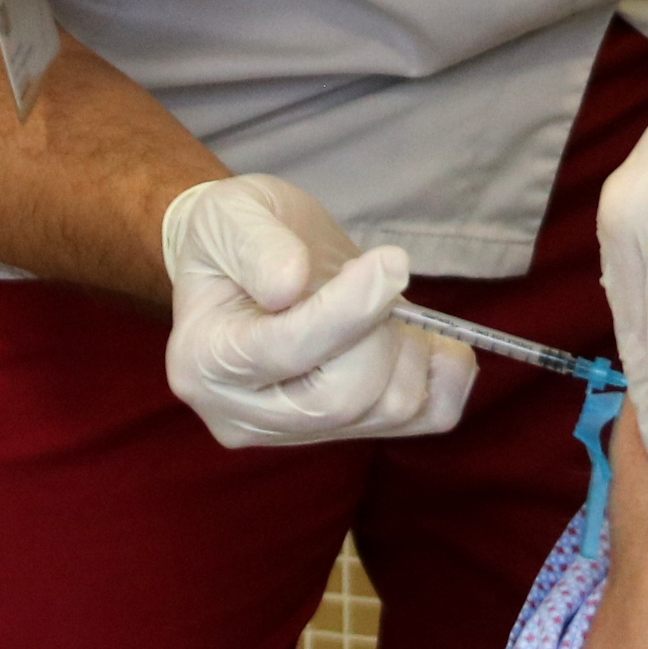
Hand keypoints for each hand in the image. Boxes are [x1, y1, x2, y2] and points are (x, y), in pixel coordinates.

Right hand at [163, 175, 479, 450]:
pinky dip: (445, 373)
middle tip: (380, 272)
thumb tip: (289, 285)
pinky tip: (427, 333)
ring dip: (410, 345)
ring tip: (387, 299)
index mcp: (202, 361)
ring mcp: (298, 433)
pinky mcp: (349, 432)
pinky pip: (426, 417)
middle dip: (379, 329)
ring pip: (389, 410)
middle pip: (340, 397)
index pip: (284, 351)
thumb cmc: (232, 237)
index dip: (347, 309)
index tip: (391, 261)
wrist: (246, 265)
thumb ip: (257, 247)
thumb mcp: (230, 215)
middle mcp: (243, 413)